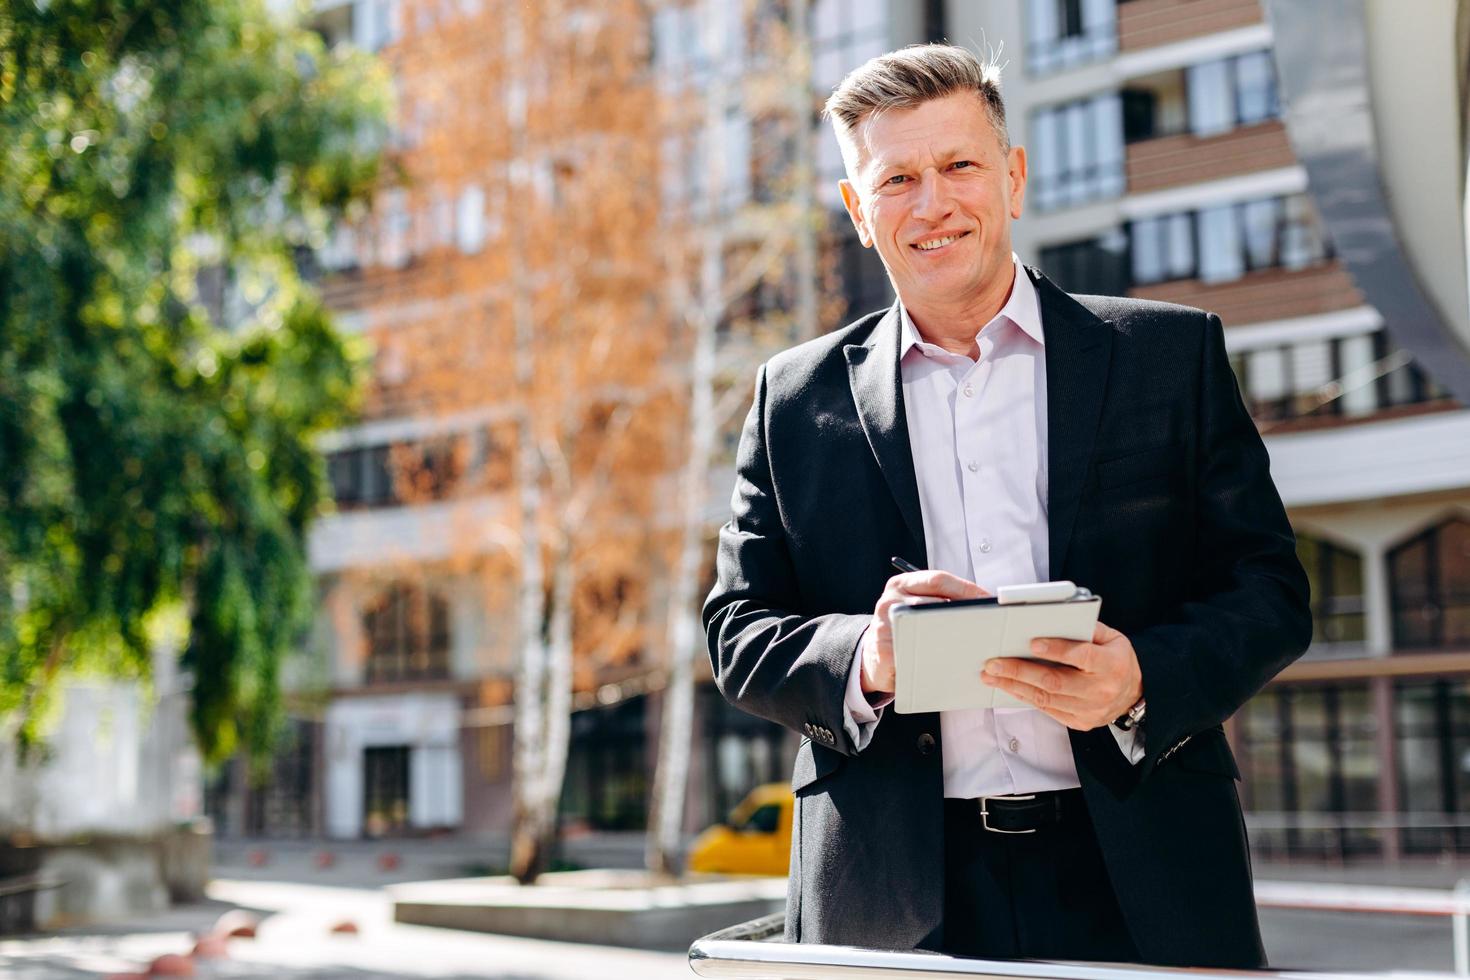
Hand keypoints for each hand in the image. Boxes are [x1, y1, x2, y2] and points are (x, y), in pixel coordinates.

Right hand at [861, 571, 989, 695]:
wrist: (874, 655)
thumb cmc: (905, 628)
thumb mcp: (916, 605)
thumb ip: (940, 599)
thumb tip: (980, 602)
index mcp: (901, 584)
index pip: (938, 579)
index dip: (966, 588)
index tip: (988, 600)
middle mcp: (890, 600)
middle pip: (934, 602)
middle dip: (965, 612)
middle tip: (990, 622)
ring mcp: (883, 625)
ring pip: (926, 626)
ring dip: (952, 635)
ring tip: (974, 642)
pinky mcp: (882, 651)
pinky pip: (915, 653)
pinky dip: (936, 658)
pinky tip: (951, 662)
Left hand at [980, 621, 1141, 730]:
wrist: (1135, 692)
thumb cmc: (1117, 659)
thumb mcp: (1112, 637)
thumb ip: (1086, 628)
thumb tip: (1052, 619)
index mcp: (1112, 665)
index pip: (1082, 656)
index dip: (1057, 650)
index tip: (1032, 643)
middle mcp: (1101, 690)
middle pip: (1055, 682)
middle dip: (1020, 672)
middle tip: (994, 664)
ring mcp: (1090, 710)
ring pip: (1046, 699)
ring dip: (1015, 686)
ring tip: (992, 676)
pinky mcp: (1080, 722)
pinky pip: (1047, 710)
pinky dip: (1025, 697)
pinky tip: (1009, 687)